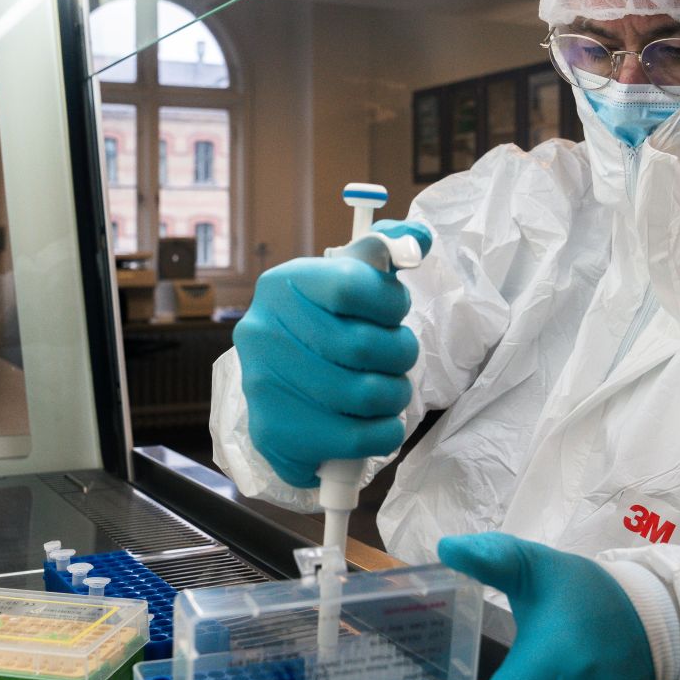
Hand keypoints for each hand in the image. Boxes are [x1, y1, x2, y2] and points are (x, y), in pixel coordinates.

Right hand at [235, 221, 431, 487]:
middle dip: (400, 354)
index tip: (394, 314)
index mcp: (283, 283)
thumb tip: (418, 239)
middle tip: (399, 359)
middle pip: (364, 346)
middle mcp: (262, 330)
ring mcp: (261, 384)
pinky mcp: (271, 432)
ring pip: (366, 395)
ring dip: (396, 395)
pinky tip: (377, 424)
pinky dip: (381, 435)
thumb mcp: (350, 278)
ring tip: (390, 391)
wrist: (283, 384)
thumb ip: (384, 253)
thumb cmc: (329, 325)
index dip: (391, 303)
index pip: (351, 285)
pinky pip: (353, 440)